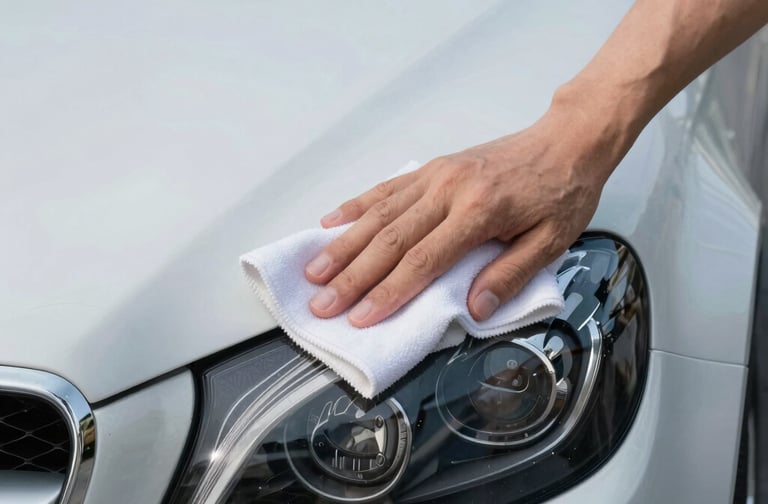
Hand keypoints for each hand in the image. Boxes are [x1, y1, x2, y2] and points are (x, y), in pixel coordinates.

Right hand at [304, 103, 621, 327]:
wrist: (567, 140)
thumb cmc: (562, 193)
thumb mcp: (552, 242)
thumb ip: (511, 275)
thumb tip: (474, 310)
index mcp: (479, 212)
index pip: (424, 261)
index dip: (389, 292)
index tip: (360, 318)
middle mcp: (449, 191)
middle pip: (391, 240)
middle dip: (352, 276)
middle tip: (322, 303)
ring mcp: (436, 176)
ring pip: (380, 214)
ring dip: (344, 245)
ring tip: (315, 271)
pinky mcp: (433, 168)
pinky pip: (387, 188)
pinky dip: (356, 206)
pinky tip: (331, 221)